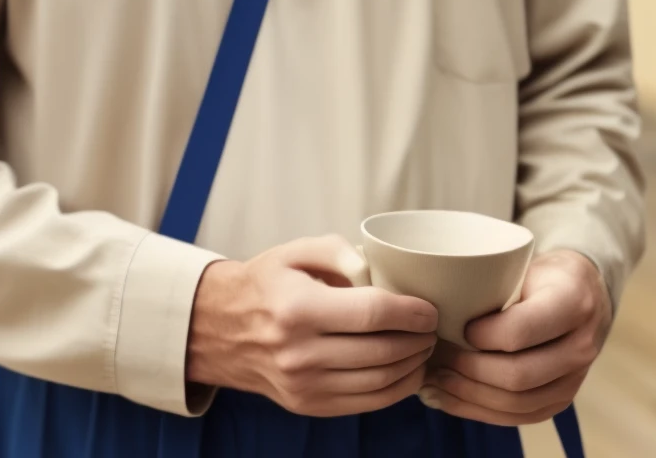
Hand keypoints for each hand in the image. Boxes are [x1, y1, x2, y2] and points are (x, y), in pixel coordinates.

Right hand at [186, 235, 438, 416]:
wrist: (222, 329)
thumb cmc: (265, 284)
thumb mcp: (293, 251)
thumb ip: (336, 250)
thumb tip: (372, 268)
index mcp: (298, 308)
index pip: (371, 314)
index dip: (410, 312)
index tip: (430, 309)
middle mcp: (300, 352)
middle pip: (381, 352)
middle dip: (418, 340)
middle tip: (433, 327)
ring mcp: (304, 385)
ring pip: (378, 382)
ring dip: (412, 367)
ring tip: (424, 347)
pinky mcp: (308, 405)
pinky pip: (364, 403)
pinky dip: (394, 391)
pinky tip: (407, 372)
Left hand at [420, 249, 611, 425]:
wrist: (584, 292)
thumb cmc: (542, 274)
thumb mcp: (525, 263)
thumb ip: (493, 282)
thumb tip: (436, 305)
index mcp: (571, 302)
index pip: (521, 331)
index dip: (483, 335)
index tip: (459, 327)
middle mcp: (580, 346)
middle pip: (517, 375)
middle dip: (468, 370)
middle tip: (435, 356)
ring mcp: (574, 379)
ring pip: (516, 403)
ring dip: (468, 396)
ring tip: (433, 382)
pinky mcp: (561, 400)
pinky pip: (519, 417)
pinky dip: (480, 411)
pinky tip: (448, 399)